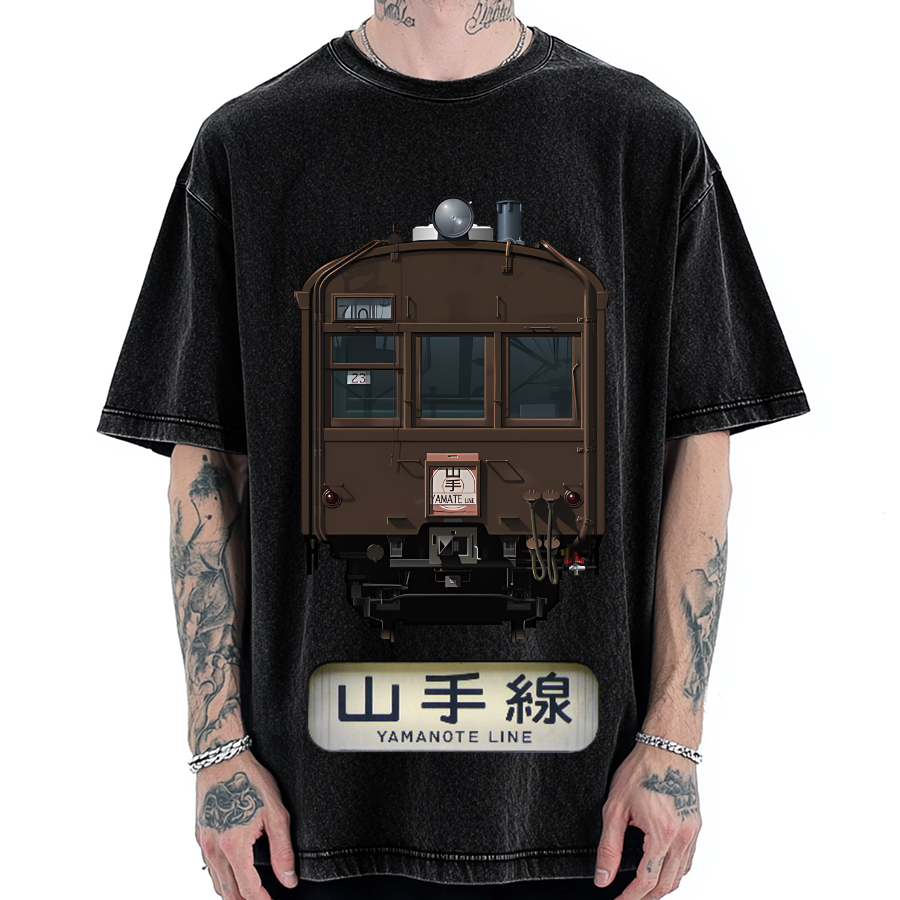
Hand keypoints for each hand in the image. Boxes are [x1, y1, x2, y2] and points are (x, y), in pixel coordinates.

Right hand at [196, 752, 297, 898]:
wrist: (222, 758)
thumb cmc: (249, 779)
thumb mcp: (275, 813)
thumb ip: (283, 850)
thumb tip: (288, 879)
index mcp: (234, 846)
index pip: (248, 891)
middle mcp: (214, 849)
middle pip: (229, 893)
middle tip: (263, 899)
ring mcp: (204, 843)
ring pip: (216, 883)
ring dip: (232, 893)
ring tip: (249, 893)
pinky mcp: (200, 835)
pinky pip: (209, 866)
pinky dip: (221, 877)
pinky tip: (232, 873)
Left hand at [594, 744, 700, 898]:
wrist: (667, 747)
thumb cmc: (642, 769)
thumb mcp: (615, 807)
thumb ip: (608, 846)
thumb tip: (603, 877)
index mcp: (662, 834)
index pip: (647, 881)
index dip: (630, 897)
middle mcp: (682, 837)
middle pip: (667, 884)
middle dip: (646, 896)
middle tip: (628, 898)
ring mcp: (692, 832)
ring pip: (680, 875)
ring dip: (662, 886)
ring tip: (642, 888)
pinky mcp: (696, 826)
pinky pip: (688, 860)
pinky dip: (675, 871)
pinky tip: (662, 868)